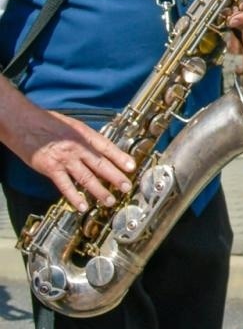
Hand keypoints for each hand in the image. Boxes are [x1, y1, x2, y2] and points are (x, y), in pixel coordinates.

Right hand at [0, 96, 134, 211]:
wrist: (24, 123)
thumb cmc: (48, 123)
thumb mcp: (74, 126)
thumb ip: (87, 139)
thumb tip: (102, 150)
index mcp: (85, 135)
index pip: (107, 147)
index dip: (120, 157)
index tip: (132, 167)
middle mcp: (78, 147)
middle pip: (100, 164)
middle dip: (115, 177)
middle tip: (126, 187)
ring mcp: (65, 159)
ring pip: (86, 177)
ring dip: (99, 191)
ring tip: (110, 200)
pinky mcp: (50, 168)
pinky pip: (65, 185)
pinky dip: (74, 197)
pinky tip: (82, 206)